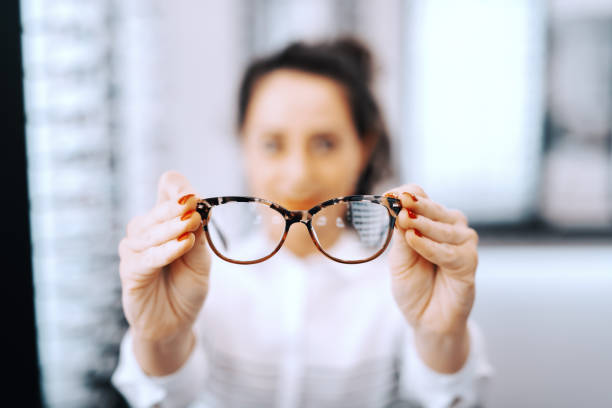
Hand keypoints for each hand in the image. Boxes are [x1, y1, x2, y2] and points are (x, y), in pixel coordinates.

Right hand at [118, 171, 210, 344]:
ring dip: (172, 227)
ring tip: (192, 223)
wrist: (175, 322)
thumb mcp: (200, 259)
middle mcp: (145, 232)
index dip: (178, 189)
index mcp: (164, 221)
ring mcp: (134, 251)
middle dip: (176, 207)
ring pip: (150, 232)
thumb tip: (199, 206)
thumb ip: (198, 234)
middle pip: (156, 211)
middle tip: (195, 204)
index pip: (166, 190)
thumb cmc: (187, 287)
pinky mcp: (130, 271)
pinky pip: (147, 257)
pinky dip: (166, 249)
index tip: (194, 195)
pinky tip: (183, 243)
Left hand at [385, 184, 477, 371]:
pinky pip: (450, 251)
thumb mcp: (399, 259)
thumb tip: (395, 206)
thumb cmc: (413, 287)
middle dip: (415, 205)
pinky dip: (431, 246)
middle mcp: (449, 228)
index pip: (420, 196)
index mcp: (429, 221)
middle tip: (399, 203)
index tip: (388, 197)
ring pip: (444, 226)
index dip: (405, 194)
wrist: (426, 320)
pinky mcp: (469, 263)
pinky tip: (414, 240)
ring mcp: (462, 244)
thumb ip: (400, 234)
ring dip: (423, 224)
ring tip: (404, 222)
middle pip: (434, 207)